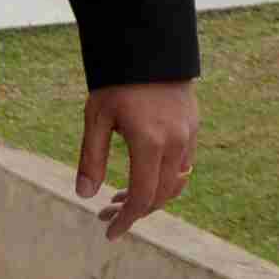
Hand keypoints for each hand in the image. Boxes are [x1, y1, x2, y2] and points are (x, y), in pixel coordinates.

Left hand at [75, 80, 197, 238]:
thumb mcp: (96, 118)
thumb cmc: (116, 81)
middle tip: (106, 215)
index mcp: (149, 142)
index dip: (127, 219)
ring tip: (120, 199)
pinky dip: (164, 180)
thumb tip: (84, 196)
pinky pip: (183, 166)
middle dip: (134, 211)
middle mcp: (175, 143)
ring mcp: (189, 135)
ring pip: (175, 183)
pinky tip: (141, 178)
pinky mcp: (193, 128)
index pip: (143, 197)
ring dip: (151, 198)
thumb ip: (91, 158)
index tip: (110, 232)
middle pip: (161, 195)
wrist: (150, 47)